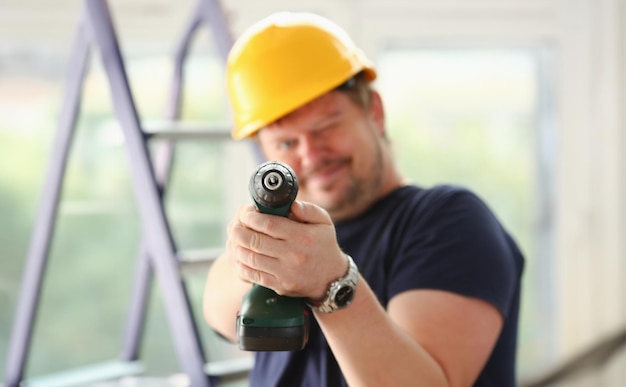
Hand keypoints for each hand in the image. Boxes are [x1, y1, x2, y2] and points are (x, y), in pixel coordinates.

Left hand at [226, 200, 347, 299]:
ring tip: (234, 238)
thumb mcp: (324, 222)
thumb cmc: (325, 245)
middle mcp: (293, 255)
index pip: (268, 224)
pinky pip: (253, 275)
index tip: (246, 213)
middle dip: (238, 230)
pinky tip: (238, 255)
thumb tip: (290, 204)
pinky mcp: (279, 286)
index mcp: (302, 236)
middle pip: (254, 241)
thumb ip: (308, 209)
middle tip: (234, 225)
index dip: (251, 217)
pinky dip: (240, 264)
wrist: (332, 278)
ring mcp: (285, 273)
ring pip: (250, 258)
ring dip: (236, 247)